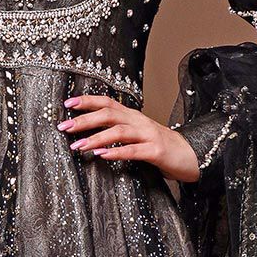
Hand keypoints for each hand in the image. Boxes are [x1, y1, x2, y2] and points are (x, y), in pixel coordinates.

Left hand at [57, 93, 201, 183]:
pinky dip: (116, 152)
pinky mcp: (156, 151)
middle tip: (64, 126)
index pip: (107, 102)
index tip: (66, 104)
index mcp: (133, 116)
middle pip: (109, 113)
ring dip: (96, 137)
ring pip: (119, 131)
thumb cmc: (162, 147)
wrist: (192, 155)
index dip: (87, 101)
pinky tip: (102, 155)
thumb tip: (91, 134)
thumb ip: (119, 132)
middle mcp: (139, 121)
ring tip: (78, 145)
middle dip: (84, 119)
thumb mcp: (138, 135)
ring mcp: (149, 135)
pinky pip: (133, 151)